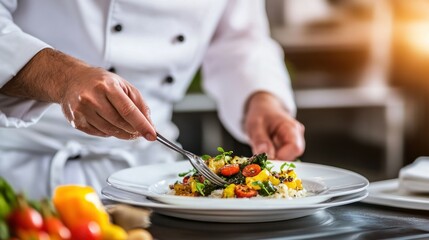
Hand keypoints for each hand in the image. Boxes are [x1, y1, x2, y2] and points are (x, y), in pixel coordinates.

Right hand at [0, 48, 155, 139]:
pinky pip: (100, 134)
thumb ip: (139, 104)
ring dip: (123, 133)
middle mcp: (92, 98)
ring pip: (110, 130)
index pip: (128, 110)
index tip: (152, 135)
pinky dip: (110, 132)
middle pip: (119, 122)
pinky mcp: (76, 121)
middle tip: (141, 132)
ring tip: (127, 128)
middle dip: (134, 130)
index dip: (142, 125)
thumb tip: (150, 125)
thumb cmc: (100, 82)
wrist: (71, 79)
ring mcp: (82, 110)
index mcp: (107, 86)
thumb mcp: (124, 85)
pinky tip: (110, 124)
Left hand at [243, 92, 304, 159]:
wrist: (263, 109)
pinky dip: (272, 158)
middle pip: (292, 155)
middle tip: (260, 157)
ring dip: (273, 159)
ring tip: (260, 149)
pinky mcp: (288, 148)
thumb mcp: (255, 125)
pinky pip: (282, 158)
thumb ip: (260, 140)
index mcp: (291, 127)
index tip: (266, 159)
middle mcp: (296, 136)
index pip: (295, 148)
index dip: (282, 157)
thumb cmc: (261, 114)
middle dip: (276, 160)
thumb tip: (265, 155)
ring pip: (286, 159)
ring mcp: (294, 142)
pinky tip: (264, 151)